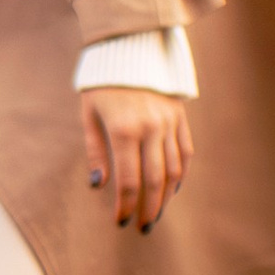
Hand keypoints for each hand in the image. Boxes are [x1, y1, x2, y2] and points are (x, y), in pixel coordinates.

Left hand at [82, 85, 190, 230]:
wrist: (129, 47)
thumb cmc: (101, 84)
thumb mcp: (89, 115)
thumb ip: (95, 151)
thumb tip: (98, 185)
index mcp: (124, 129)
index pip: (129, 180)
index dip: (126, 205)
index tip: (121, 221)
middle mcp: (151, 128)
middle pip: (155, 181)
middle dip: (149, 209)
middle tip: (143, 227)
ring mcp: (169, 122)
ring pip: (175, 170)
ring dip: (167, 196)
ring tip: (157, 213)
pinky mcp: (180, 117)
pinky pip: (186, 152)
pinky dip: (181, 174)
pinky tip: (172, 188)